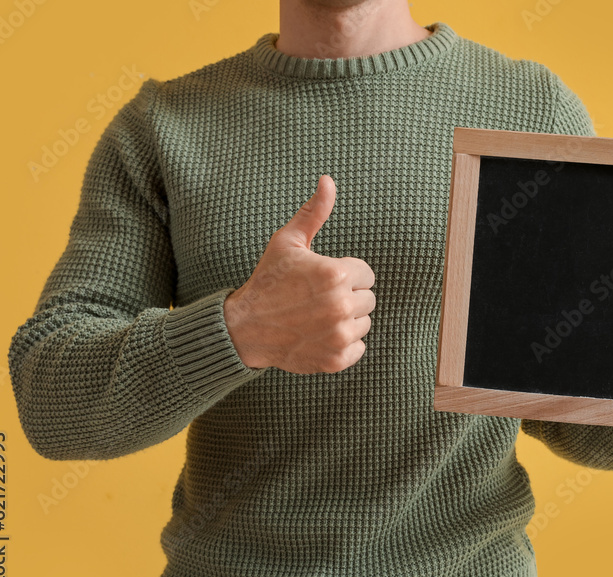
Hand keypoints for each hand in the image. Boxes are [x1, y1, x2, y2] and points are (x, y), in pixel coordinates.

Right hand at [223, 174, 375, 373]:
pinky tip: (320, 335)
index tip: (324, 280)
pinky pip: (359, 349)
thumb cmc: (268, 281)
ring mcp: (339, 335)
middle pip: (368, 300)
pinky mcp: (336, 359)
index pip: (367, 274)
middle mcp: (341, 306)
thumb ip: (314, 212)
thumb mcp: (288, 242)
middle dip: (348, 297)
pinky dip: (344, 345)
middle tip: (318, 299)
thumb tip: (329, 180)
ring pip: (364, 324)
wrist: (244, 328)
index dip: (347, 275)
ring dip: (347, 321)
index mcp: (336, 274)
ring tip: (318, 317)